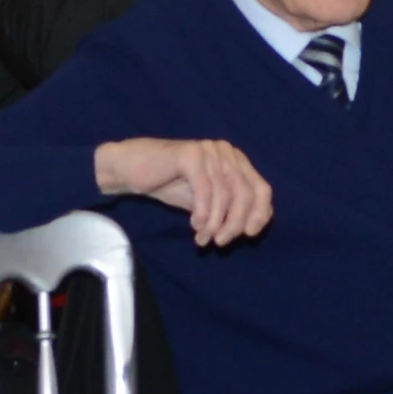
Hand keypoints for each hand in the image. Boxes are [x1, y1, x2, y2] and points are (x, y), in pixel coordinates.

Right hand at [97, 135, 275, 245]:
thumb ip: (228, 210)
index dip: (260, 214)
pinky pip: (205, 190)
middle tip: (220, 242)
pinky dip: (203, 212)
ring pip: (225, 195)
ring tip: (203, 239)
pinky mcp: (190, 154)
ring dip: (215, 223)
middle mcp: (226, 152)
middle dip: (235, 223)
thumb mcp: (206, 201)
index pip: (262, 189)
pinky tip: (194, 225)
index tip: (248, 236)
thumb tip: (251, 228)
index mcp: (235, 160)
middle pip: (246, 194)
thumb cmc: (169, 184)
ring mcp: (209, 151)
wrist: (130, 169)